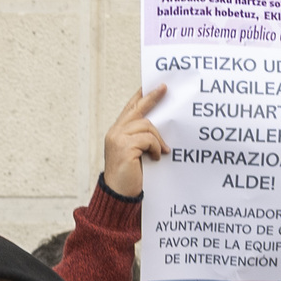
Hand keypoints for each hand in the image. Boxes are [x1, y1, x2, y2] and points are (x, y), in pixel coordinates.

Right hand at [101, 83, 170, 199]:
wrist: (119, 194)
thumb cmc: (129, 176)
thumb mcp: (135, 152)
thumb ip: (141, 138)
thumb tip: (159, 126)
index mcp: (116, 132)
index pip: (130, 108)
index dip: (140, 96)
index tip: (153, 85)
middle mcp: (115, 132)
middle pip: (137, 108)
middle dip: (152, 97)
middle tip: (165, 88)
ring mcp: (118, 139)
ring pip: (146, 125)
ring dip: (158, 138)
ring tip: (161, 151)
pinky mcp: (125, 147)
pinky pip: (148, 139)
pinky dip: (155, 147)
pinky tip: (155, 157)